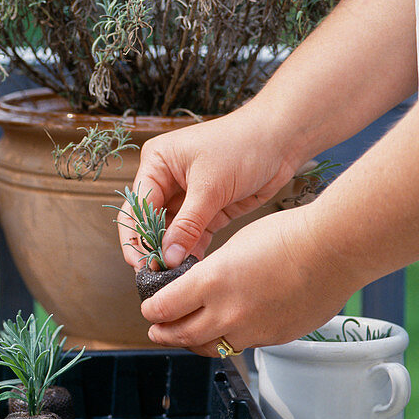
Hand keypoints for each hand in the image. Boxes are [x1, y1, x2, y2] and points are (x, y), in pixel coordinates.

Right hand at [118, 110, 304, 269]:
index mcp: (157, 164)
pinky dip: (192, 251)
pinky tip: (191, 269)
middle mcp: (167, 180)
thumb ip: (187, 224)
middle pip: (150, 221)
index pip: (138, 206)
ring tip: (172, 278)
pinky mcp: (209, 209)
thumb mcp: (210, 186)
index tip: (141, 263)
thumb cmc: (242, 145)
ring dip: (172, 252)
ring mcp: (188, 196)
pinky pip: (193, 235)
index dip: (137, 236)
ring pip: (171, 232)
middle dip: (151, 247)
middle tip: (154, 274)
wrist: (281, 140)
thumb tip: (168, 256)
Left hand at [138, 206, 359, 355]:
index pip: (164, 308)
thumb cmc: (287, 236)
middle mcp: (227, 312)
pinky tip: (228, 332)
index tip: (149, 308)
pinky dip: (229, 340)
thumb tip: (198, 287)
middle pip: (182, 335)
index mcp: (210, 282)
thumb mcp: (233, 246)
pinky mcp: (275, 338)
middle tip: (156, 330)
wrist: (334, 250)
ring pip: (212, 347)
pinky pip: (243, 345)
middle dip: (164, 333)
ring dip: (194, 343)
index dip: (151, 310)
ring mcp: (253, 330)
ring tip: (186, 338)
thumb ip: (211, 273)